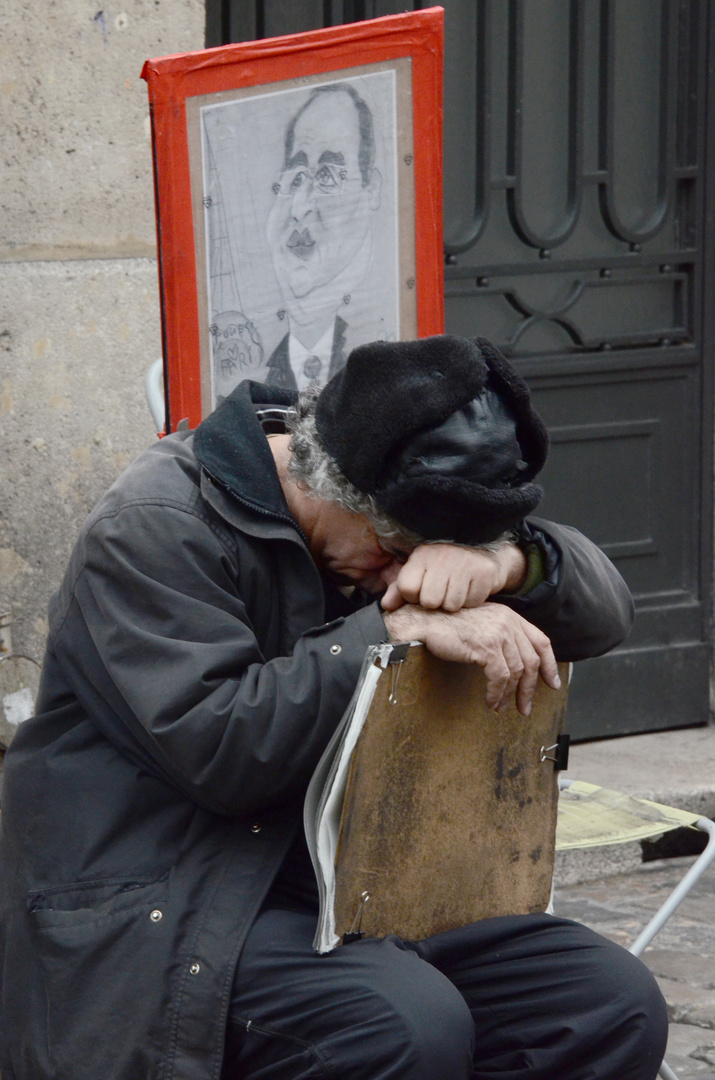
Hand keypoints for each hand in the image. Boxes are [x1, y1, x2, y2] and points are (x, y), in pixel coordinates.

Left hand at [381, 542, 527, 612]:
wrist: (483, 552)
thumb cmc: (444, 566)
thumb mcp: (419, 572)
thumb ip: (399, 589)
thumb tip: (387, 605)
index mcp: (421, 555)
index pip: (407, 588)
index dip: (413, 596)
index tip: (422, 590)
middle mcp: (442, 556)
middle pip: (430, 601)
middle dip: (435, 602)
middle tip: (442, 592)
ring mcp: (464, 563)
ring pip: (451, 605)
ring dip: (453, 603)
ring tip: (456, 589)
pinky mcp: (484, 572)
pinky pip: (472, 603)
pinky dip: (471, 601)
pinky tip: (469, 588)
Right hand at [383, 602, 558, 715]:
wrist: (425, 620)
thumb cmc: (447, 624)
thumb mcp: (481, 624)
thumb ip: (499, 636)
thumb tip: (514, 663)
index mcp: (510, 616)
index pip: (541, 641)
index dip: (549, 665)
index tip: (553, 683)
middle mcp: (508, 622)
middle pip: (531, 660)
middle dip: (530, 688)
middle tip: (525, 707)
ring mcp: (498, 633)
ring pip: (516, 672)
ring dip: (510, 695)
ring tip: (501, 707)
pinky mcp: (487, 646)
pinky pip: (500, 678)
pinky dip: (497, 694)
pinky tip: (490, 702)